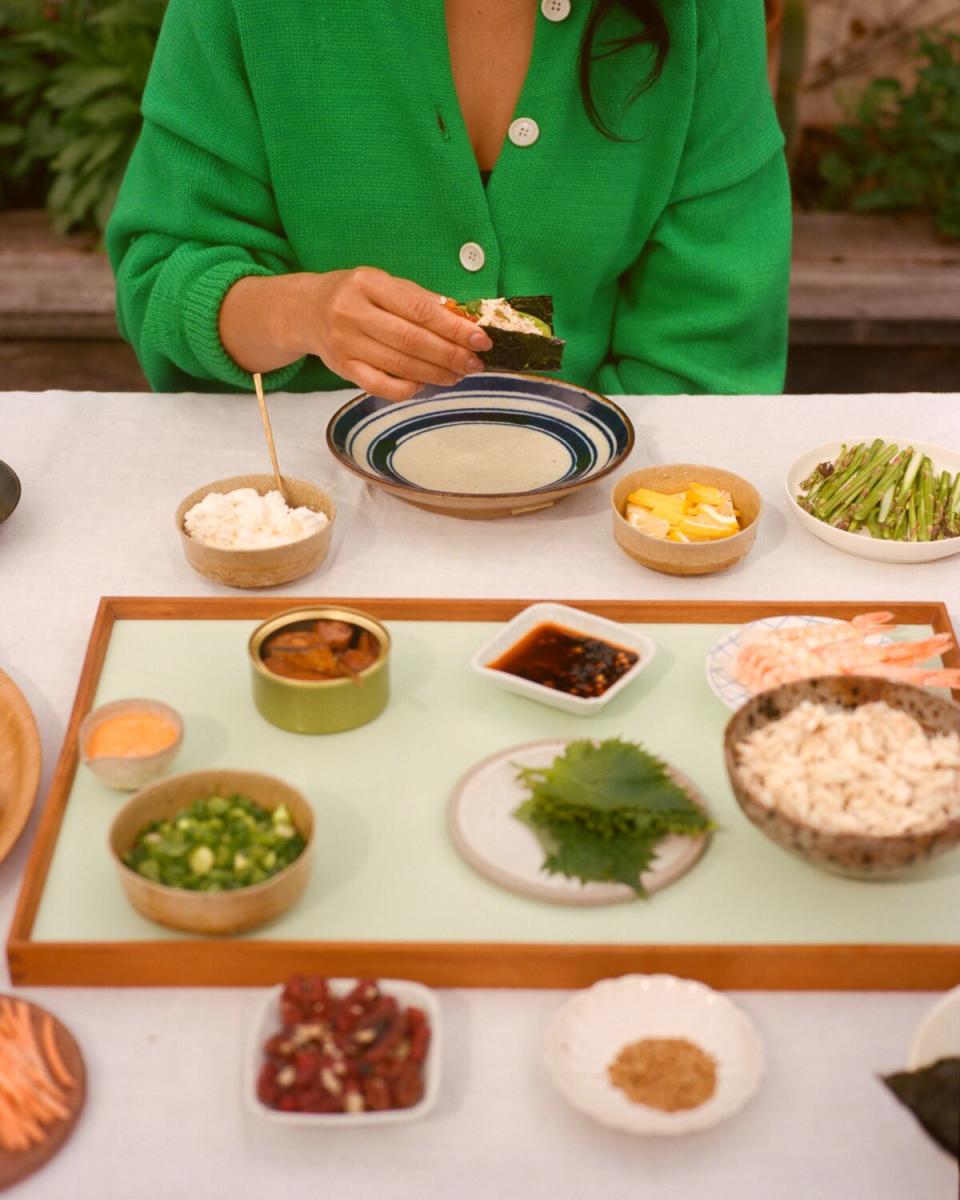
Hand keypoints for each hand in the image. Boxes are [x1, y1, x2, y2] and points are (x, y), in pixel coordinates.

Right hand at [219, 268, 492, 400]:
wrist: (307, 311)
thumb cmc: (356, 295)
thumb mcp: (383, 284)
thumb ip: (419, 299)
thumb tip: (461, 320)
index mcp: (368, 283)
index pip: (419, 309)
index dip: (453, 328)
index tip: (480, 339)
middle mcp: (352, 313)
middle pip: (412, 341)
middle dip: (450, 355)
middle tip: (474, 363)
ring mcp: (345, 344)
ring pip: (400, 366)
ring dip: (436, 374)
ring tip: (458, 374)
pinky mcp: (343, 369)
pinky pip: (382, 386)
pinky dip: (410, 388)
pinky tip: (426, 382)